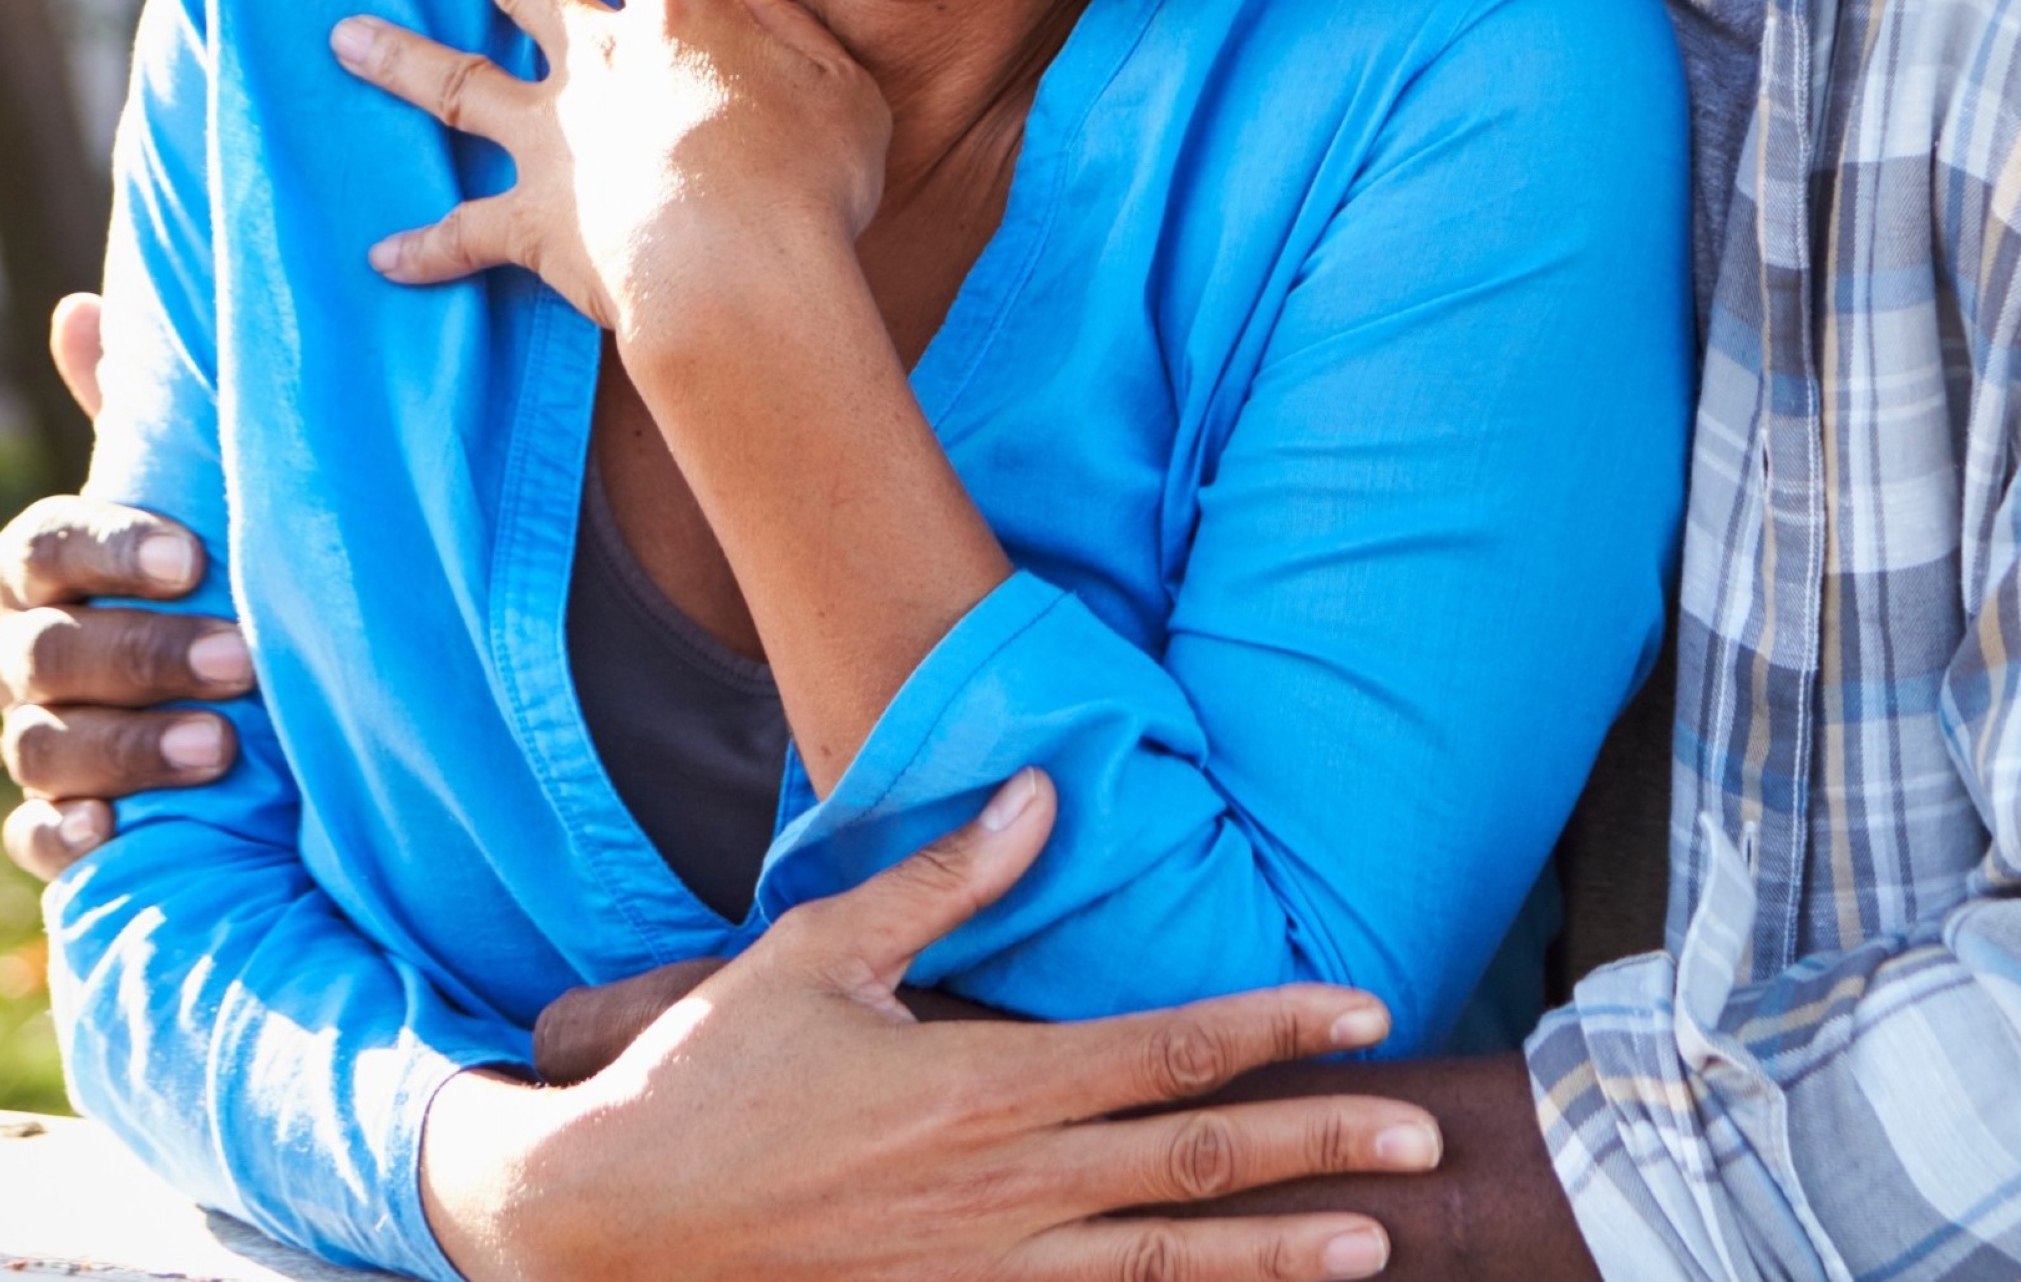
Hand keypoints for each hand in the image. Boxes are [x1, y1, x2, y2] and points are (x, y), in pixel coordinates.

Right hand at [0, 298, 243, 880]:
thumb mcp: (191, 492)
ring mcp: (38, 738)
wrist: (242, 692)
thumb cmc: (210, 567)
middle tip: (241, 660)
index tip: (193, 556)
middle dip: (143, 655)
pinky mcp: (61, 819)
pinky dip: (72, 834)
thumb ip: (142, 416)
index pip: (46, 548)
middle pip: (49, 653)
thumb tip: (79, 307)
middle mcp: (28, 651)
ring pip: (44, 745)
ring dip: (127, 746)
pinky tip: (117, 830)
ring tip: (223, 745)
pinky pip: (39, 836)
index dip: (110, 550)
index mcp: (49, 566)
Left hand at [332, 0, 889, 350]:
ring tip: (341, 34)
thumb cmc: (810, 177)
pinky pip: (465, 232)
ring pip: (456, 82)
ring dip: (396, 54)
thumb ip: (797, 31)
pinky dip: (424, 247)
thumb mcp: (842, 88)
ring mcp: (554, 139)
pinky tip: (382, 257)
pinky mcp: (532, 220)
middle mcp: (599, 61)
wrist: (737, 270)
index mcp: (682, 16)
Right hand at [424, 770, 1437, 1281]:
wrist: (593, 1223)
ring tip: (1373, 1252)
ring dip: (1270, 1260)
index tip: (1368, 1016)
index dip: (1277, 1031)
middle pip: (1192, 1170)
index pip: (1168, 1053)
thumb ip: (943, 875)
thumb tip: (1044, 787)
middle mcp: (996, 1188)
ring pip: (1155, 1267)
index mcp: (979, 1086)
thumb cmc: (704, 1076)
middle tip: (1426, 1145)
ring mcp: (972, 1272)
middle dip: (1318, 1153)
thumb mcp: (817, 953)